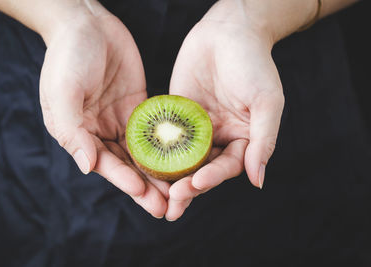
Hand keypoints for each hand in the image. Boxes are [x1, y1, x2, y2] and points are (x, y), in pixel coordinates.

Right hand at [39, 5, 168, 217]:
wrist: (86, 24)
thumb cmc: (68, 56)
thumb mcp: (63, 92)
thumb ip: (73, 130)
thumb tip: (87, 167)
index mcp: (80, 134)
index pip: (104, 163)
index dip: (123, 180)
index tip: (143, 193)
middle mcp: (101, 132)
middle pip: (126, 165)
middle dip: (146, 187)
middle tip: (166, 206)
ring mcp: (122, 120)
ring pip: (144, 154)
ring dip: (160, 173)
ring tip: (179, 191)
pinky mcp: (140, 107)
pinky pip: (155, 129)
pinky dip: (168, 146)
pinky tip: (185, 158)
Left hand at [166, 0, 283, 220]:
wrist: (228, 31)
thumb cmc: (254, 63)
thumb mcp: (267, 101)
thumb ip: (263, 140)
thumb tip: (258, 180)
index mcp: (242, 139)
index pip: (226, 167)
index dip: (212, 178)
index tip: (196, 184)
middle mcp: (217, 138)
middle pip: (201, 169)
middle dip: (186, 187)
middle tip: (170, 204)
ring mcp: (195, 128)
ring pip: (180, 158)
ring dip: (167, 178)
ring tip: (152, 196)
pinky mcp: (176, 114)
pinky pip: (164, 134)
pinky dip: (153, 150)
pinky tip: (139, 164)